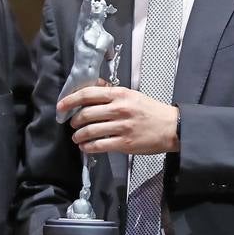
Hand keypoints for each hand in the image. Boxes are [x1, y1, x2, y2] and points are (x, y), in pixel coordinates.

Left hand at [57, 85, 178, 155]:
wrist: (172, 127)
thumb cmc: (152, 111)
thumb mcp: (132, 95)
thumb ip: (112, 92)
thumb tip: (93, 87)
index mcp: (120, 94)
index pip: (88, 94)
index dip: (70, 100)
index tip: (61, 105)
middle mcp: (119, 109)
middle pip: (86, 113)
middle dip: (74, 120)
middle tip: (72, 123)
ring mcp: (122, 127)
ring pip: (90, 131)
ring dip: (78, 135)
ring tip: (77, 137)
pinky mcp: (125, 143)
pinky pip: (99, 145)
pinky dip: (88, 147)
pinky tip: (86, 147)